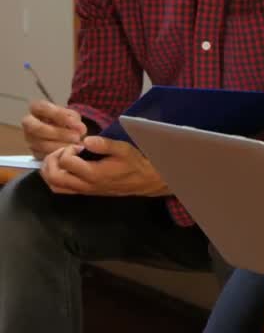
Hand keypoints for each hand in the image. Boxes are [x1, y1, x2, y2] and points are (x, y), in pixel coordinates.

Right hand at [22, 100, 86, 159]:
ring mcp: (29, 138)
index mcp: (37, 108)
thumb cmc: (67, 121)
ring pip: (41, 144)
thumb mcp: (72, 115)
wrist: (64, 134)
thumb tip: (79, 129)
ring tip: (76, 146)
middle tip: (76, 137)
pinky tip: (70, 152)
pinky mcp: (33, 152)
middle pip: (37, 128)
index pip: (42, 108)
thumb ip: (74, 119)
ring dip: (61, 146)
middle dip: (59, 134)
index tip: (77, 124)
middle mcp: (29, 122)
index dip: (60, 115)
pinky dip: (58, 154)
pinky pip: (43, 155)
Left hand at [39, 136, 169, 196]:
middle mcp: (85, 185)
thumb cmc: (135, 163)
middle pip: (54, 176)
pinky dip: (55, 178)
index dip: (68, 149)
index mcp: (94, 173)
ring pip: (54, 185)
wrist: (146, 181)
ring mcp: (83, 190)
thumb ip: (105, 145)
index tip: (79, 145)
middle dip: (52, 160)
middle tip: (63, 150)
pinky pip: (61, 189)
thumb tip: (86, 140)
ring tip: (59, 158)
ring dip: (50, 170)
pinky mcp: (84, 192)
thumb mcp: (124, 149)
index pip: (66, 162)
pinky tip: (64, 167)